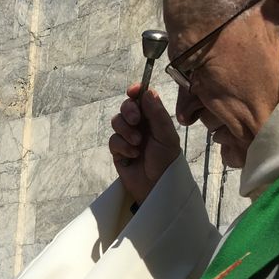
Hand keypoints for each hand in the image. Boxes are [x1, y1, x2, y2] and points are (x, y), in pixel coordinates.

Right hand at [109, 85, 181, 203]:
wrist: (155, 186)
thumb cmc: (166, 161)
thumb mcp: (166, 135)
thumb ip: (157, 113)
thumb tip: (147, 92)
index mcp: (154, 118)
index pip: (142, 98)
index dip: (136, 92)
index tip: (133, 91)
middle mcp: (140, 125)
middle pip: (126, 107)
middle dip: (128, 112)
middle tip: (136, 121)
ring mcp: (128, 137)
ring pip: (117, 122)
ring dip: (126, 131)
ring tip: (137, 144)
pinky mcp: (118, 150)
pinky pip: (113, 140)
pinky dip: (122, 146)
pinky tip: (132, 155)